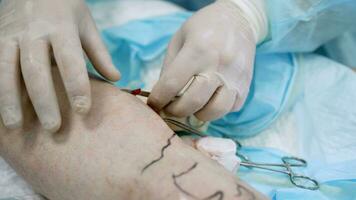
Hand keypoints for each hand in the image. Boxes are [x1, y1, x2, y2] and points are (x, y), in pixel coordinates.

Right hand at [0, 0, 119, 130]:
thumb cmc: (66, 8)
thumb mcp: (86, 25)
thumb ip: (99, 53)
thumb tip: (116, 79)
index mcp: (61, 27)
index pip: (70, 60)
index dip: (76, 85)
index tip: (83, 110)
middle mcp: (33, 32)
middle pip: (37, 69)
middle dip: (44, 100)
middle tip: (54, 128)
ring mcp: (11, 35)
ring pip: (7, 69)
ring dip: (10, 99)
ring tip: (16, 127)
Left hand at [148, 0, 266, 120]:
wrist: (239, 19)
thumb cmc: (203, 28)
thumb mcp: (179, 39)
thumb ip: (170, 68)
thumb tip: (162, 97)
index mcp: (198, 50)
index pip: (172, 84)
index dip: (158, 99)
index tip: (154, 104)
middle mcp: (219, 65)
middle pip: (193, 102)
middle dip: (175, 111)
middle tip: (169, 108)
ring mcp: (235, 77)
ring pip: (214, 111)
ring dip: (197, 114)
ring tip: (191, 106)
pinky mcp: (246, 86)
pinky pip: (229, 109)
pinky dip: (216, 110)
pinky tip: (209, 99)